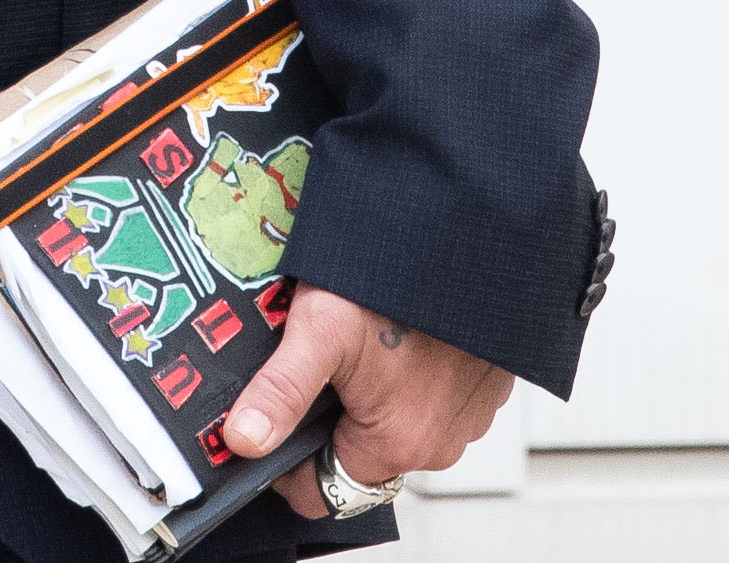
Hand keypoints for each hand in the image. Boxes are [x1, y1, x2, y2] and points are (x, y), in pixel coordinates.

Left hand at [218, 285, 511, 518]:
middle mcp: (439, 444)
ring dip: (375, 398)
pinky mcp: (485, 389)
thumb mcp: (323, 328)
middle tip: (321, 362)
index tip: (276, 419)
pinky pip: (434, 402)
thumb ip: (280, 390)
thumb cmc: (403, 279)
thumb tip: (244, 440)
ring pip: (396, 428)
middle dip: (333, 418)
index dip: (287, 463)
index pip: (321, 492)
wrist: (472, 236)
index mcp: (397, 445)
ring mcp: (467, 417)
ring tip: (363, 340)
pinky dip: (414, 379)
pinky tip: (401, 335)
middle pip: (359, 457)